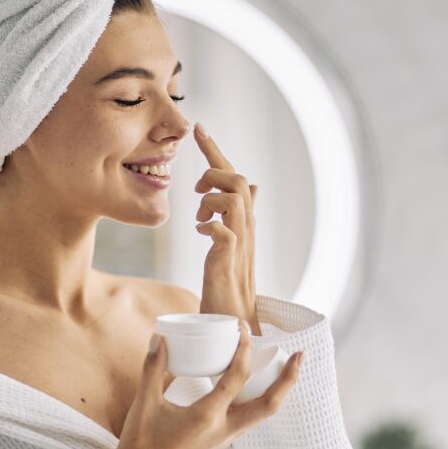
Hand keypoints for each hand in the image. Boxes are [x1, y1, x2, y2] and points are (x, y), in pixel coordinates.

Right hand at [104, 322, 303, 448]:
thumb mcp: (145, 402)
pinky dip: (260, 400)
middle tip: (300, 356)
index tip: (244, 327)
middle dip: (289, 379)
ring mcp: (225, 439)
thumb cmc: (141, 442)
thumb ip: (152, 368)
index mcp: (207, 417)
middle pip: (269, 404)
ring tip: (286, 369)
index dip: (244, 349)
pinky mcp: (220, 442)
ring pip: (263, 414)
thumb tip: (159, 337)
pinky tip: (254, 387)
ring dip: (279, 391)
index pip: (237, 377)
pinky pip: (250, 419)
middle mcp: (224, 430)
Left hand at [193, 124, 259, 329]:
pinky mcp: (229, 261)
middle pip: (236, 180)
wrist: (234, 321)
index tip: (198, 128)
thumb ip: (240, 214)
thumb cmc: (229, 283)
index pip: (232, 177)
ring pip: (232, 198)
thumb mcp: (233, 242)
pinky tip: (202, 233)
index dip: (215, 151)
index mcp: (243, 220)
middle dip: (211, 174)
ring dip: (210, 200)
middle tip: (195, 190)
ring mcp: (239, 244)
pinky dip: (209, 226)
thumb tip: (253, 186)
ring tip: (199, 219)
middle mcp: (246, 228)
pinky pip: (223, 231)